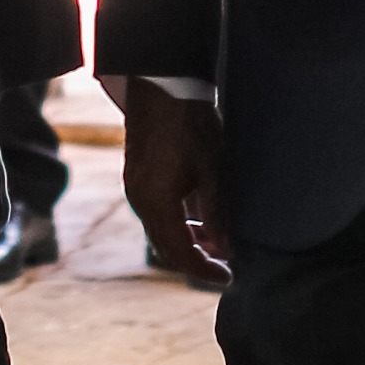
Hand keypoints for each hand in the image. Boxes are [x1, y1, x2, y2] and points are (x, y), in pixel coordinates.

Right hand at [120, 78, 229, 283]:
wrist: (162, 86)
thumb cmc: (191, 124)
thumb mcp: (211, 169)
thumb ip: (216, 213)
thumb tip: (224, 250)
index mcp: (157, 201)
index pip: (181, 252)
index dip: (205, 270)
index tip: (229, 278)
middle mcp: (140, 200)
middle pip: (166, 247)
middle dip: (195, 262)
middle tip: (223, 268)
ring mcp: (135, 189)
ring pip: (159, 232)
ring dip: (185, 243)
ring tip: (216, 244)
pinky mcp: (136, 178)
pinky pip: (154, 215)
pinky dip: (176, 225)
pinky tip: (197, 219)